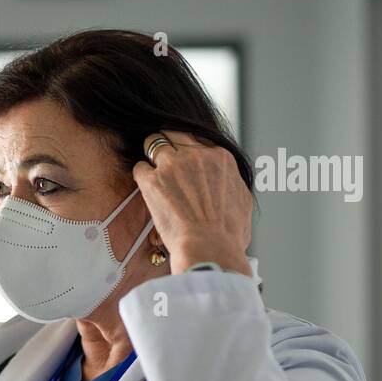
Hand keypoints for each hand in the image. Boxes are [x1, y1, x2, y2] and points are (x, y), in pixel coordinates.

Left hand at [131, 130, 252, 275]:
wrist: (210, 248)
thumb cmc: (228, 235)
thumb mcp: (242, 201)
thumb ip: (231, 185)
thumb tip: (229, 187)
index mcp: (220, 158)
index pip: (197, 138)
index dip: (187, 149)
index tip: (183, 160)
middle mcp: (197, 155)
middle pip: (174, 133)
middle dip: (167, 144)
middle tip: (163, 161)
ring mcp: (173, 165)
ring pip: (153, 143)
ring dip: (151, 157)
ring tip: (152, 173)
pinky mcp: (153, 180)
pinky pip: (139, 167)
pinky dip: (141, 176)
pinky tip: (146, 189)